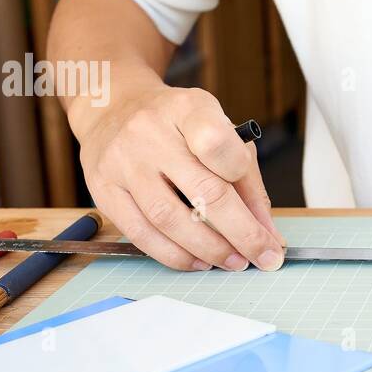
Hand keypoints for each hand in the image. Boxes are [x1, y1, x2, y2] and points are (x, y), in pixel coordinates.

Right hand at [72, 76, 286, 270]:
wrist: (113, 108)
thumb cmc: (177, 125)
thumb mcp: (217, 130)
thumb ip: (245, 179)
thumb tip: (269, 235)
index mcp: (188, 109)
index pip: (219, 144)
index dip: (244, 181)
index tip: (264, 214)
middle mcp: (150, 132)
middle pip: (203, 191)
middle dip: (241, 234)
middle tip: (262, 257)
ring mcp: (122, 161)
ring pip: (169, 219)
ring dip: (208, 250)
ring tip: (232, 262)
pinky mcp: (103, 189)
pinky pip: (140, 234)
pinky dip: (174, 255)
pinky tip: (197, 262)